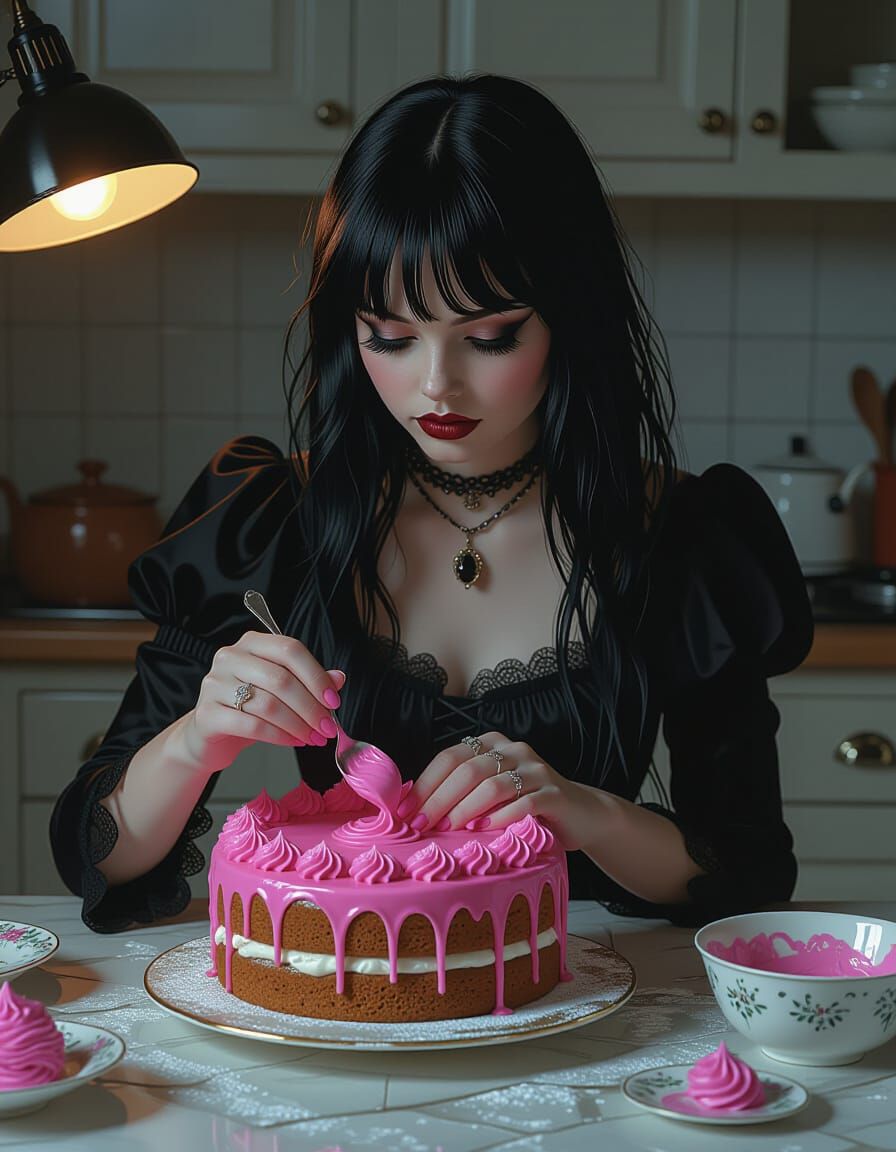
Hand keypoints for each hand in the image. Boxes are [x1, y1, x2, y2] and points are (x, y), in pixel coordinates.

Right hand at [181, 631, 345, 775]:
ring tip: (313, 737)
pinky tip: (294, 741)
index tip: (333, 700)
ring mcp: (215, 684)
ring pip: (269, 704)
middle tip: (327, 727)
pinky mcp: (207, 713)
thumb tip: (338, 679)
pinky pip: (253, 725)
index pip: (290, 650)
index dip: (316, 676)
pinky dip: (280, 736)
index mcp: (251, 643)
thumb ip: (307, 681)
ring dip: (298, 725)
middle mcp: (230, 657)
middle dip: (311, 707)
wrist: (210, 737)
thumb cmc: (247, 709)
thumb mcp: (280, 691)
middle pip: (281, 678)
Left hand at [403, 730, 599, 849]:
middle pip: (467, 770)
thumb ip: (461, 791)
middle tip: (421, 825)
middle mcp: (513, 749)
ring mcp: (536, 768)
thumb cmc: (524, 805)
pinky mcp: (553, 792)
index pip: (450, 757)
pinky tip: (484, 831)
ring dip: (466, 809)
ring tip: (448, 829)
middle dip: (439, 799)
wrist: (580, 813)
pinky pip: (523, 803)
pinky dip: (500, 817)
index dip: (425, 784)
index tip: (405, 811)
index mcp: (491, 743)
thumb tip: (414, 809)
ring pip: (493, 785)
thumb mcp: (491, 791)